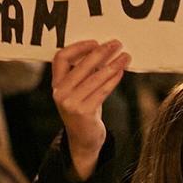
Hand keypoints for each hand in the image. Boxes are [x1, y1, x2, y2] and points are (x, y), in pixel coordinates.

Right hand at [51, 39, 130, 180]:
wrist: (83, 140)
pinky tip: (121, 72)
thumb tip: (105, 51)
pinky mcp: (83, 112)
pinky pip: (102, 90)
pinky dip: (113, 79)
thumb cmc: (84, 110)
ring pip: (95, 77)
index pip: (60, 58)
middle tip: (116, 44)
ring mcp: (70, 103)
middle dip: (101, 52)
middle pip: (81, 65)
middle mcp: (60, 93)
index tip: (95, 42)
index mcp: (56, 84)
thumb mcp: (79, 91)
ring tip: (125, 56)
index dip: (78, 47)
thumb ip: (85, 74)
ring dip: (113, 65)